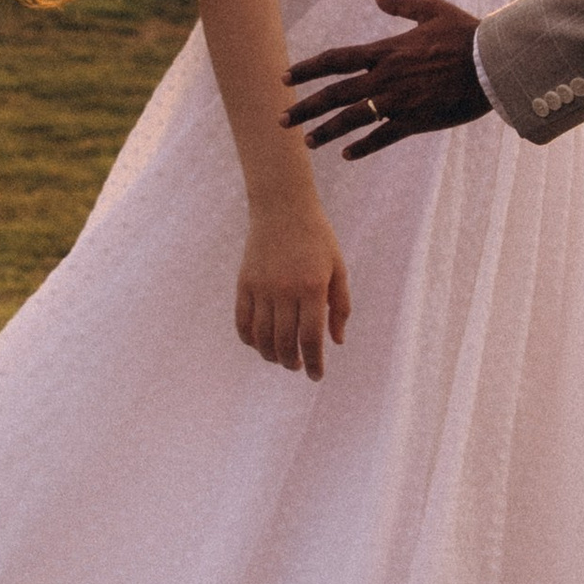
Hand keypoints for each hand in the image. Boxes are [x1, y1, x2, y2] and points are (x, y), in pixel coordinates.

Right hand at [234, 203, 350, 377]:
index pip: (311, 338)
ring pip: (262, 337)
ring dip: (271, 355)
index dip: (314, 362)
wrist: (283, 208)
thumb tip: (337, 341)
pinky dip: (249, 339)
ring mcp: (261, 287)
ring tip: (281, 359)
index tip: (316, 376)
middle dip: (292, 362)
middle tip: (298, 366)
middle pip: (285, 342)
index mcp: (312, 287)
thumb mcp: (338, 268)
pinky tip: (259, 345)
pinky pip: (243, 321)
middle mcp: (285, 290)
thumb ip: (341, 306)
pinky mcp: (244, 283)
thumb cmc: (317, 239)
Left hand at [285, 0, 490, 155]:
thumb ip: (401, 3)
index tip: (284, 79)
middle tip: (282, 120)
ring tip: (307, 142)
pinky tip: (347, 154)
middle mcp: (385, 76)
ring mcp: (399, 100)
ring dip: (327, 131)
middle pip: (335, 93)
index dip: (307, 69)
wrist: (492, 62)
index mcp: (386, 50)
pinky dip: (363, 147)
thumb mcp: (432, 9)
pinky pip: (382, 137)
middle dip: (305, 108)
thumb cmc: (466, 33)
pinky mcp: (416, 120)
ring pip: (352, 118)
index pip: (335, 60)